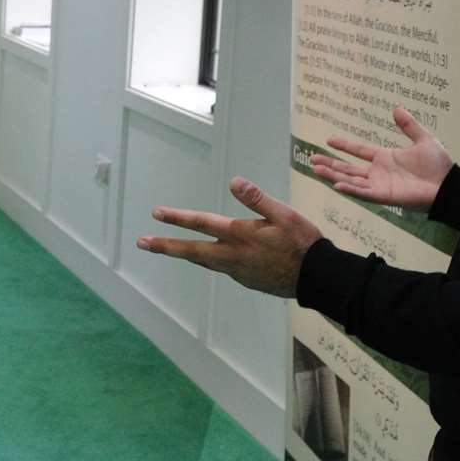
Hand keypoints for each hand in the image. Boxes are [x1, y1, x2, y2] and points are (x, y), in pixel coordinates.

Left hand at [137, 177, 320, 298]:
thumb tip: (235, 181)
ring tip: (165, 247)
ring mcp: (237, 270)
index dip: (178, 217)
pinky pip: (220, 267)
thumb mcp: (284, 215)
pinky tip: (206, 256)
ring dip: (182, 253)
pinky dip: (207, 260)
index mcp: (240, 235)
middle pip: (191, 250)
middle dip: (165, 245)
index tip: (157, 213)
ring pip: (203, 260)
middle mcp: (232, 255)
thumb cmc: (303, 243)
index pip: (202, 223)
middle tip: (142, 242)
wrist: (317, 279)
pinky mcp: (245, 280)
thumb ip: (257, 199)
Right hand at [308, 106, 451, 210]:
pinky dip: (350, 189)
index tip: (329, 140)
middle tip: (312, 158)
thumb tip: (397, 108)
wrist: (448, 185)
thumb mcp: (423, 139)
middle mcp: (378, 172)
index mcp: (385, 158)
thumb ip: (409, 125)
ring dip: (332, 175)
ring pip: (350, 180)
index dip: (344, 146)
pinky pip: (363, 193)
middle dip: (330, 163)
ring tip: (315, 169)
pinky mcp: (384, 196)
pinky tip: (336, 184)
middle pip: (348, 168)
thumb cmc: (438, 165)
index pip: (359, 151)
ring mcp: (379, 185)